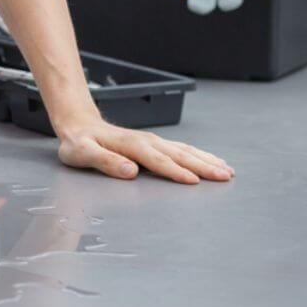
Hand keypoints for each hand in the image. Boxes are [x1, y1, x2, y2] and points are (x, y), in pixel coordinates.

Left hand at [55, 116, 233, 183]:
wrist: (79, 125)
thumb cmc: (79, 143)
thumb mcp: (82, 153)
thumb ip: (105, 162)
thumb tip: (130, 171)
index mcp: (131, 145)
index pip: (157, 160)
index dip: (175, 171)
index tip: (194, 181)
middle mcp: (146, 141)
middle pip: (179, 154)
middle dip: (203, 165)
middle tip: (225, 176)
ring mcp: (152, 141)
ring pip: (185, 150)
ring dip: (206, 160)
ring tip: (227, 170)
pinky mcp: (155, 143)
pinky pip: (181, 148)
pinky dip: (199, 155)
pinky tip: (211, 160)